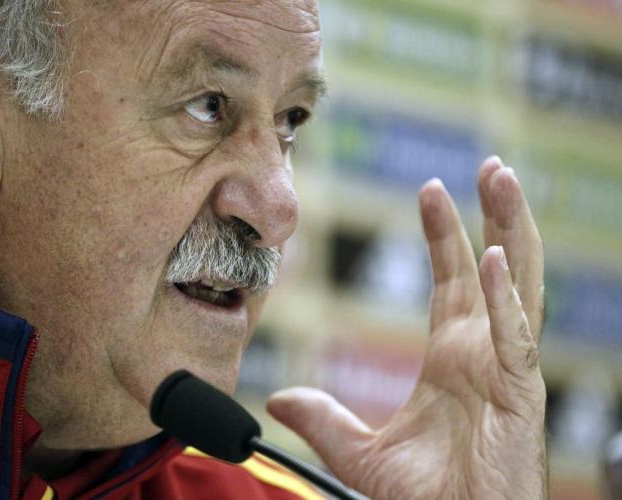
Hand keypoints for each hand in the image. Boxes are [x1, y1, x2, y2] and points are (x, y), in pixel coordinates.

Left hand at [267, 157, 546, 498]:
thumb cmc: (427, 496)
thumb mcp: (359, 452)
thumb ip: (322, 419)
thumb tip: (276, 398)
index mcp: (454, 354)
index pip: (452, 277)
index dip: (445, 232)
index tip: (430, 190)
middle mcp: (485, 350)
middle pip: (494, 265)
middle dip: (493, 212)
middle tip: (487, 166)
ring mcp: (506, 367)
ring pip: (517, 284)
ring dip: (513, 230)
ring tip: (503, 178)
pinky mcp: (520, 394)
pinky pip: (514, 336)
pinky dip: (502, 297)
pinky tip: (492, 257)